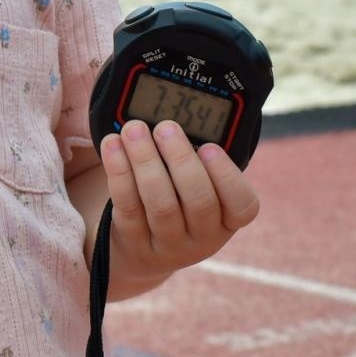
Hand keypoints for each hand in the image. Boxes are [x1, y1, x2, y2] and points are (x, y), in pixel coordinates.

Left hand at [97, 119, 259, 297]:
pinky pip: (127, 205)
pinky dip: (119, 171)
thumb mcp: (200, 186)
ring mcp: (168, 243)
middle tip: (166, 127)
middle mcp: (203, 237)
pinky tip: (113, 145)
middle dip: (181, 159)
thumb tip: (184, 109)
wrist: (143, 248)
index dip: (227, 175)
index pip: (242, 205)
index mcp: (228, 220)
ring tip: (134, 129)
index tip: (209, 146)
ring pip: (160, 204)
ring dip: (146, 160)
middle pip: (199, 202)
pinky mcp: (134, 240)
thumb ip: (198, 157)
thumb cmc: (178, 201)